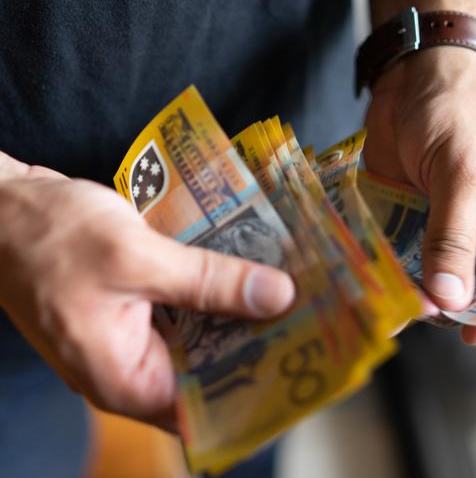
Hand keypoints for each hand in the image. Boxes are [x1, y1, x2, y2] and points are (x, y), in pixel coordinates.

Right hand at [0, 154, 294, 429]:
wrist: (2, 206)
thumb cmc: (50, 238)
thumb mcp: (137, 258)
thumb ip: (208, 282)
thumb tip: (276, 297)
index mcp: (125, 379)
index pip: (206, 407)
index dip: (255, 386)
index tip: (300, 360)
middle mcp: (132, 369)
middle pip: (209, 372)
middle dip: (256, 345)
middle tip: (307, 320)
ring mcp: (133, 339)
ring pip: (200, 340)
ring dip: (237, 317)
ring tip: (289, 295)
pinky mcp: (136, 311)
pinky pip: (184, 313)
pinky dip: (212, 296)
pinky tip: (246, 274)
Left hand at [364, 47, 475, 344]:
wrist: (414, 79)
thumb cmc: (461, 112)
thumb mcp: (465, 173)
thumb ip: (455, 236)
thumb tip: (450, 298)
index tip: (474, 333)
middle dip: (451, 304)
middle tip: (421, 317)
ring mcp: (447, 231)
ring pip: (434, 278)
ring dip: (412, 293)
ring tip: (389, 309)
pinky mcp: (410, 224)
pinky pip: (401, 258)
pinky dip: (387, 272)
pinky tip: (370, 286)